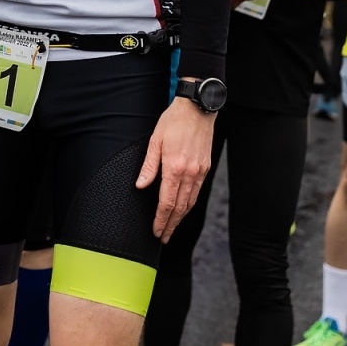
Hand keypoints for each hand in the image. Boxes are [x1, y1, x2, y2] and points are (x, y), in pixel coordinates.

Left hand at [136, 98, 214, 240]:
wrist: (198, 108)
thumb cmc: (173, 121)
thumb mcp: (155, 141)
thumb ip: (149, 166)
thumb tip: (140, 186)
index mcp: (175, 167)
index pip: (167, 202)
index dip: (161, 220)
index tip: (156, 231)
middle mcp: (190, 173)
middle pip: (180, 207)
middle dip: (171, 225)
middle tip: (163, 237)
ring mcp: (200, 171)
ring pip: (190, 202)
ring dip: (181, 217)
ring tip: (172, 227)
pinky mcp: (205, 167)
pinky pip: (197, 191)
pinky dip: (190, 204)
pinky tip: (183, 209)